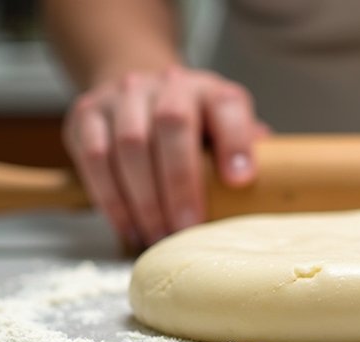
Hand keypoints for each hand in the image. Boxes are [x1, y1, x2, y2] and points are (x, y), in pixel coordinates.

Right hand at [63, 66, 268, 248]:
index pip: (227, 107)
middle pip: (171, 126)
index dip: (235, 142)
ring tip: (157, 238)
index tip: (241, 181)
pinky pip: (93, 159)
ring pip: (128, 145)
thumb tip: (272, 194)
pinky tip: (129, 227)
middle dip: (179, 184)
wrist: (138, 92)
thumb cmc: (193, 127)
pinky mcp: (87, 114)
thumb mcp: (225, 133)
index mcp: (211, 92)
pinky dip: (111, 199)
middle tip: (186, 229)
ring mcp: (123, 96)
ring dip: (143, 200)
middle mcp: (167, 85)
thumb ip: (246, 155)